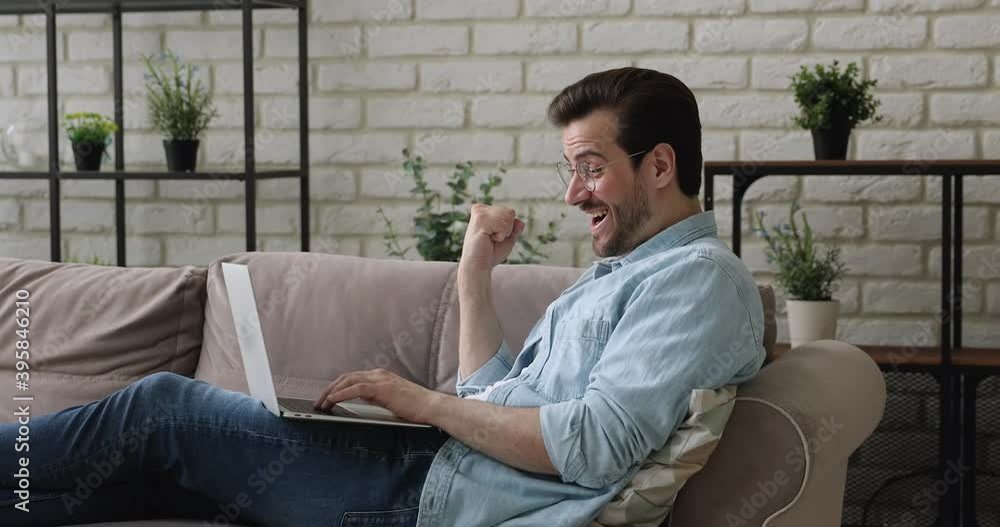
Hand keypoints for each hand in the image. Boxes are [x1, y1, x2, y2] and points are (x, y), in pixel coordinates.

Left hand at [313, 368, 443, 424]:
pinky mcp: (381, 388)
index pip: (353, 378)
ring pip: (347, 380)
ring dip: (331, 392)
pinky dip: (340, 394)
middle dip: (329, 389)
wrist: (430, 406)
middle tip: (318, 401)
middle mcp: (378, 374)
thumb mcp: (391, 399)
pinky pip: (354, 389)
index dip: (337, 387)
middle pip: (346, 377)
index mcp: (381, 376)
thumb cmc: (415, 406)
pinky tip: (332, 401)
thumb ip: (377, 396)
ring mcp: (380, 379)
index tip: (326, 398)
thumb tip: (362, 399)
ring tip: (321, 403)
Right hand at [461, 204, 525, 269]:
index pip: (509, 212)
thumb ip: (514, 229)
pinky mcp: (480, 219)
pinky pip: (504, 224)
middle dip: (507, 229)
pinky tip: (488, 238)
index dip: (507, 228)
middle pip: (510, 212)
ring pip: (508, 217)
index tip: (493, 237)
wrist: (478, 265)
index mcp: (484, 210)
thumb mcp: (507, 240)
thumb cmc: (490, 254)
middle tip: (492, 239)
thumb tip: (521, 221)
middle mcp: (480, 208)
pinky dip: (501, 235)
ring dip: (504, 232)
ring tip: (490, 238)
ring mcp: (479, 212)